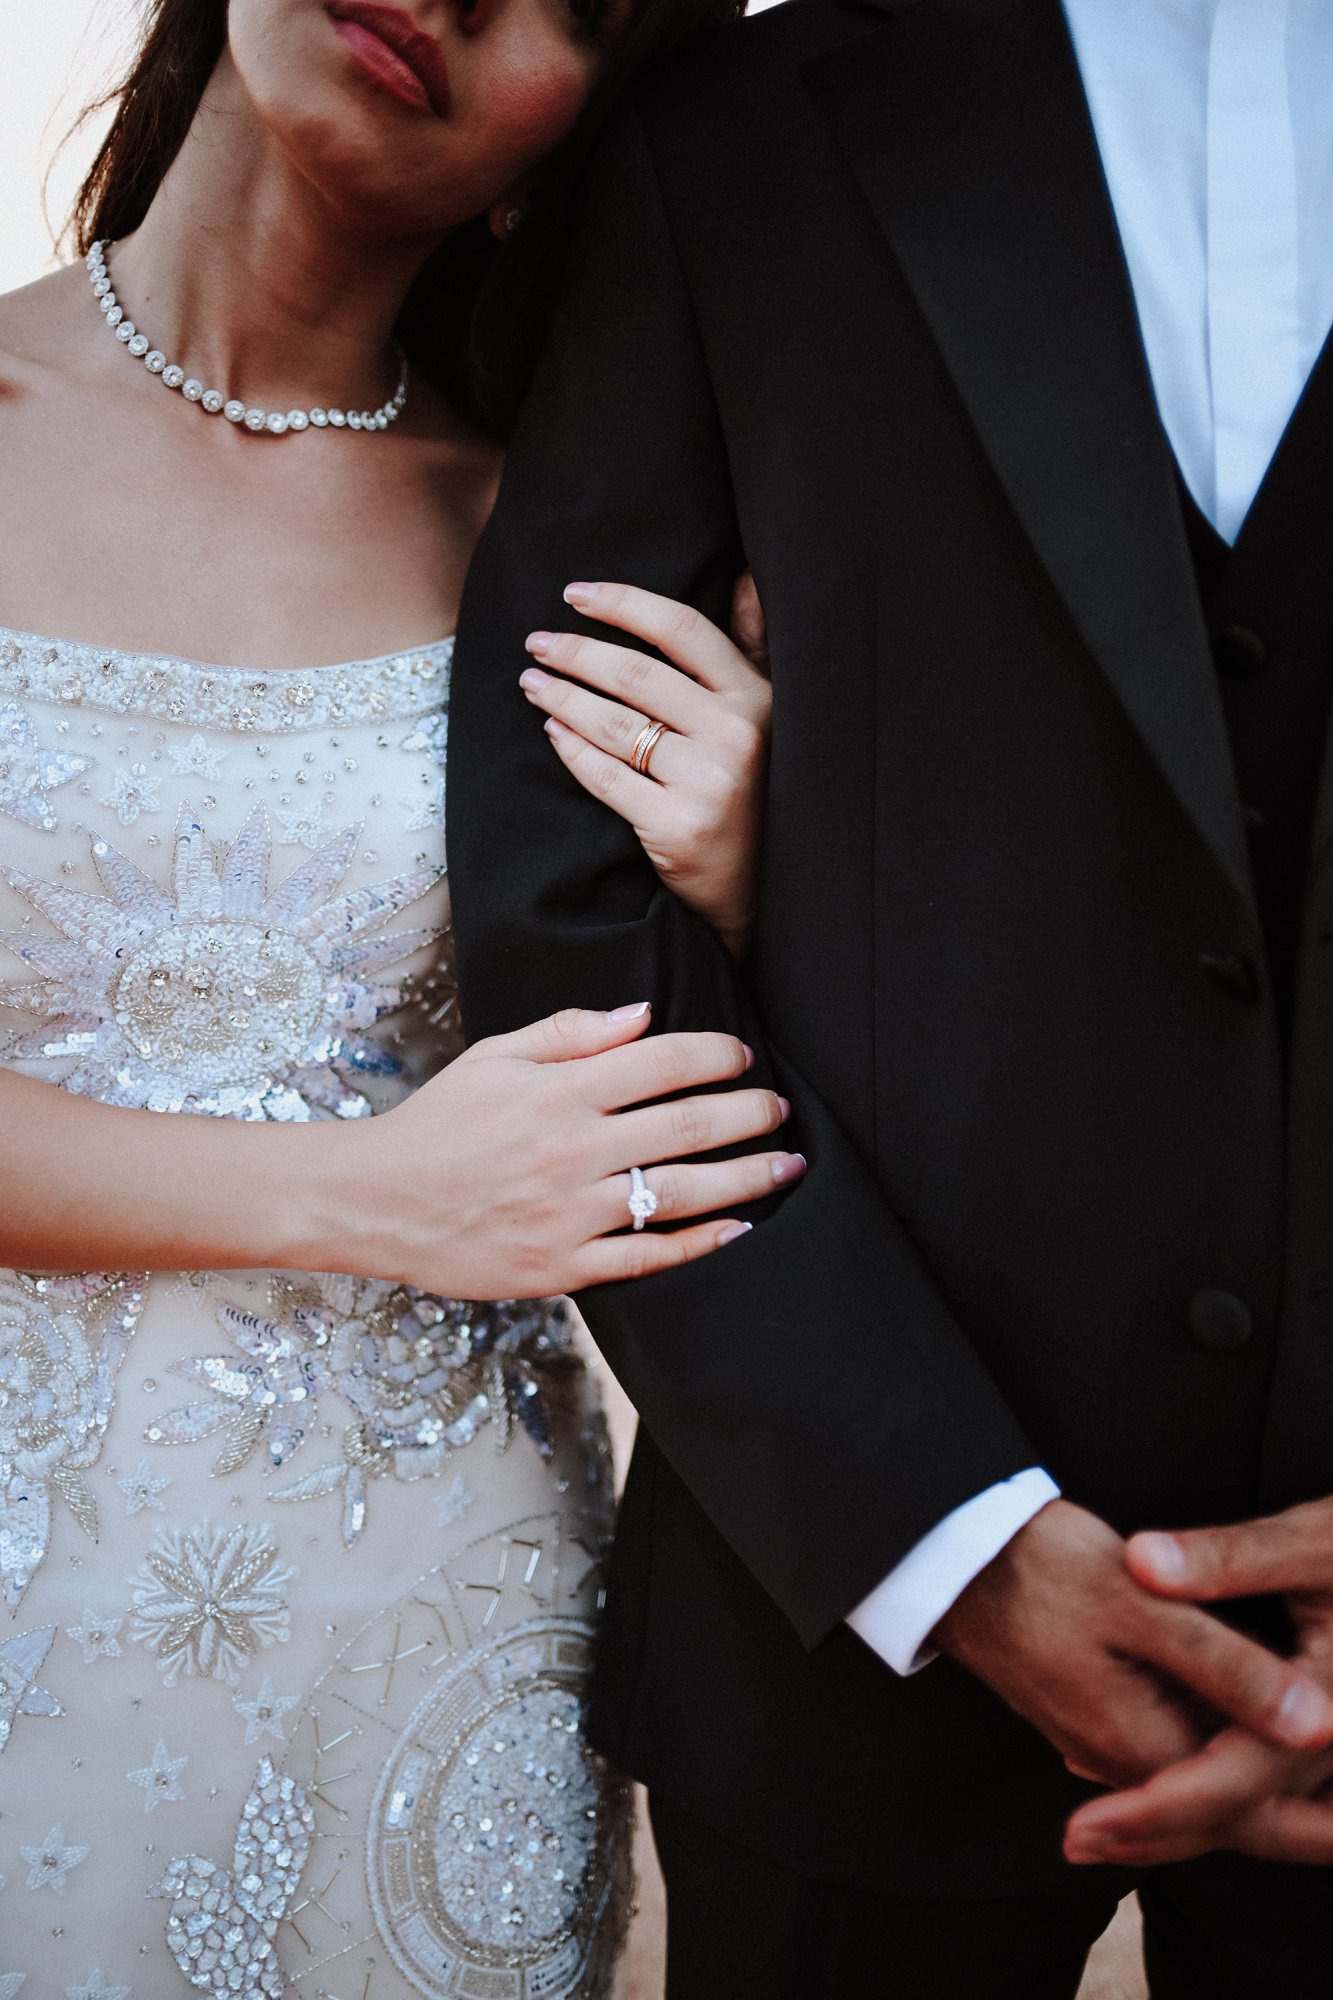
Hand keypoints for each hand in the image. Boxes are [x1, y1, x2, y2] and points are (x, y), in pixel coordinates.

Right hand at [348, 1001, 803, 1297]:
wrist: (376, 1204)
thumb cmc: (438, 1124)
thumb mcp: (493, 1057)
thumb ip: (570, 1033)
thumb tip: (644, 1015)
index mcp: (557, 1092)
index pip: (660, 1061)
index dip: (714, 1054)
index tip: (743, 1054)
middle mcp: (572, 1150)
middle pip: (685, 1124)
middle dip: (748, 1113)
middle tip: (781, 1107)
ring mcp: (570, 1213)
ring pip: (679, 1191)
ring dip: (745, 1176)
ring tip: (787, 1164)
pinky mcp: (563, 1266)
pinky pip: (648, 1256)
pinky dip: (701, 1243)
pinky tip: (741, 1228)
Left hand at [520, 576, 771, 956]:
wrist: (762, 886)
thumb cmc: (755, 788)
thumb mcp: (767, 716)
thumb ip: (752, 648)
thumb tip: (747, 576)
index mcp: (757, 696)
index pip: (681, 629)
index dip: (622, 604)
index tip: (573, 594)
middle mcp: (735, 734)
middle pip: (636, 674)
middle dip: (575, 652)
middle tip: (536, 643)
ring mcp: (708, 782)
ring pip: (614, 724)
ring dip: (562, 696)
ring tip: (532, 683)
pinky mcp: (677, 827)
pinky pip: (606, 776)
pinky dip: (571, 748)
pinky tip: (552, 730)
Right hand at [931, 1500, 1332, 1806]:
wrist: (946, 1552)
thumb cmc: (1040, 1564)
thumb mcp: (1144, 1603)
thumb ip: (1228, 1667)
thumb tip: (1314, 1726)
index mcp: (1140, 1741)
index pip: (1247, 1809)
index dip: (1316, 1821)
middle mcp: (1116, 1757)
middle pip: (1223, 1815)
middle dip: (1294, 1821)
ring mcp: (1095, 1737)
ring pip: (1193, 1785)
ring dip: (1254, 1795)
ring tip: (1315, 1792)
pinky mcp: (1085, 1708)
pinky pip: (1164, 1756)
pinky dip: (1213, 1762)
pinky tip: (1240, 1741)